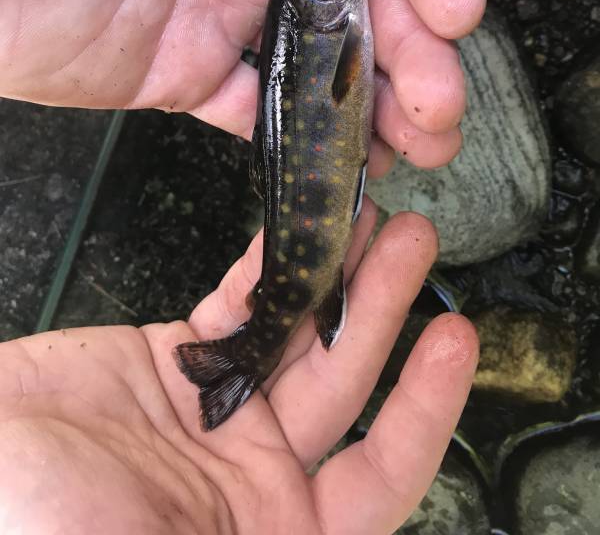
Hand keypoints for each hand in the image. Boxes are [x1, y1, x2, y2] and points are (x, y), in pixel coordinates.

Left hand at [0, 0, 484, 173]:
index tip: (460, 8)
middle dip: (413, 53)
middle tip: (441, 103)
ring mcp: (221, 5)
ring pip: (322, 60)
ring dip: (372, 103)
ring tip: (416, 143)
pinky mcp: (182, 67)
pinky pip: (259, 107)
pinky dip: (302, 134)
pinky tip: (338, 155)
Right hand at [0, 201, 477, 534]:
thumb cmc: (43, 532)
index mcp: (272, 534)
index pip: (379, 474)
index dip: (425, 410)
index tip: (453, 338)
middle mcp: (256, 472)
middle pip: (341, 382)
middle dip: (380, 308)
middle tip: (413, 239)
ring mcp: (217, 406)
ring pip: (293, 332)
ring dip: (331, 273)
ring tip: (368, 215)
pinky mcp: (174, 358)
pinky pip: (233, 306)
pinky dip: (265, 267)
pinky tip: (294, 229)